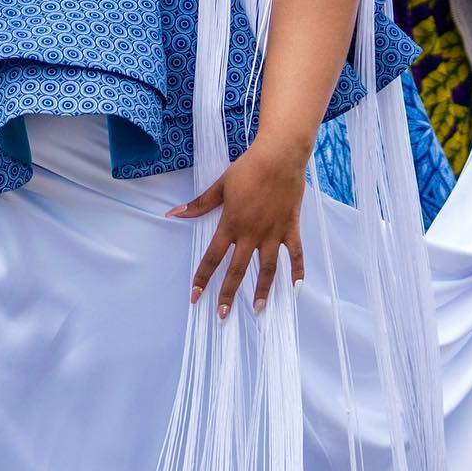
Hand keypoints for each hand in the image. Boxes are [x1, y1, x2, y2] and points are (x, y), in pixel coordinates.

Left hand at [168, 137, 306, 318]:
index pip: (213, 257)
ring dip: (262, 290)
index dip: (202, 278)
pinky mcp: (291, 228)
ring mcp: (274, 233)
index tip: (195, 296)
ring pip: (268, 268)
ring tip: (258, 309)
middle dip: (228, 293)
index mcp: (231, 224)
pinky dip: (297, 271)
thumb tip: (173, 214)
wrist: (280, 156)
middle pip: (238, 269)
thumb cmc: (248, 169)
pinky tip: (296, 290)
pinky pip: (296, 254)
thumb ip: (199, 205)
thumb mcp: (220, 186)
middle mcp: (252, 233)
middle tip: (222, 314)